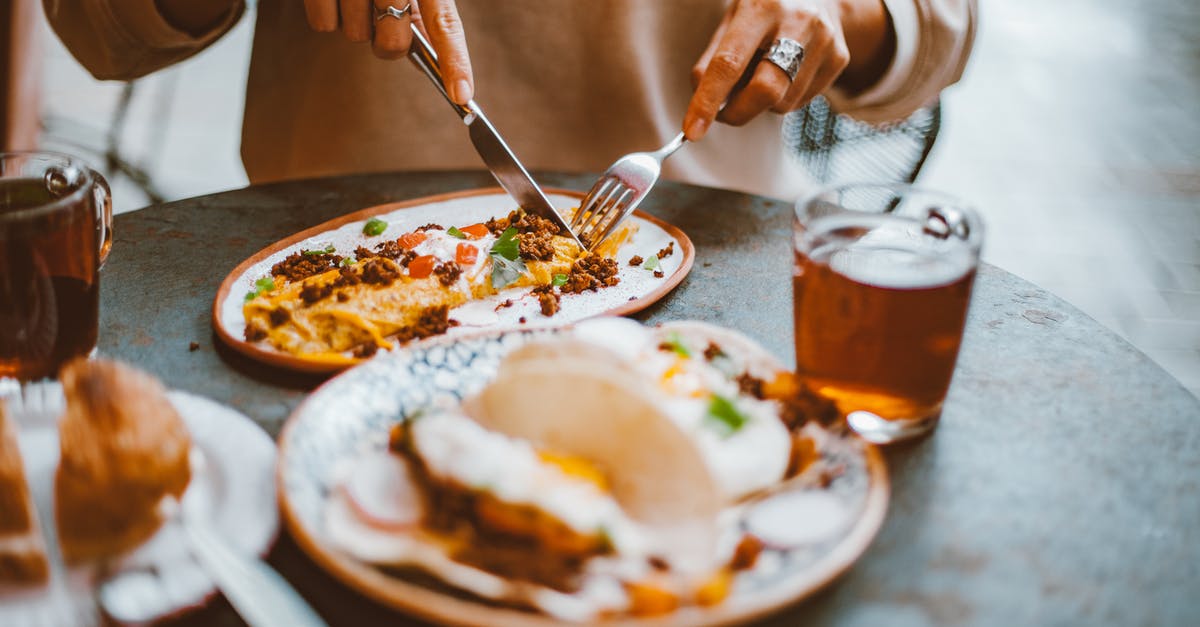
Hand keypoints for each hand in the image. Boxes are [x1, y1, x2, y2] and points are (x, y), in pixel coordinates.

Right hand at [302, 0, 473, 103]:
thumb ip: (425, 6)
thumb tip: (431, 48)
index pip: (444, 21)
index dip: (455, 60)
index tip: (462, 95)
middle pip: (391, 43)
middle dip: (387, 40)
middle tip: (380, 15)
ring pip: (354, 36)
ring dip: (354, 20)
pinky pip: (322, 24)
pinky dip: (326, 13)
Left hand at [684, 0, 887, 139]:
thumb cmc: (765, 8)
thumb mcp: (733, 18)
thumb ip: (713, 57)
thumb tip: (700, 101)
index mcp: (762, 7)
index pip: (729, 63)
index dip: (708, 100)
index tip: (692, 131)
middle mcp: (798, 21)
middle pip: (765, 90)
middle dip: (738, 113)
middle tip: (722, 114)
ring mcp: (824, 40)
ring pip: (783, 103)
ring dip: (761, 103)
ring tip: (762, 72)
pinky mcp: (839, 58)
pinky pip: (801, 101)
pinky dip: (783, 98)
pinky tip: (785, 73)